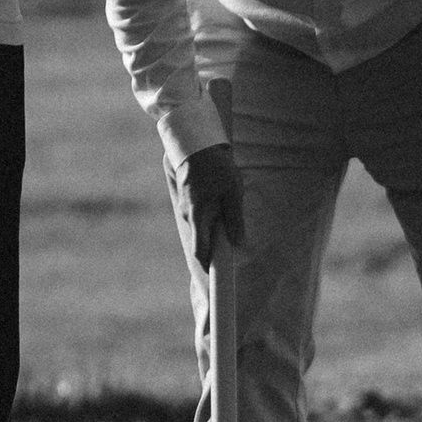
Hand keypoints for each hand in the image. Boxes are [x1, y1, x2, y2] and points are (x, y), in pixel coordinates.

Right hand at [179, 141, 246, 272]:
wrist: (196, 144)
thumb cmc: (217, 168)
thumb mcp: (233, 191)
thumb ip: (234, 218)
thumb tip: (237, 242)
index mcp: (198, 216)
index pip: (200, 251)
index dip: (208, 266)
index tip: (217, 277)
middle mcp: (187, 215)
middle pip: (202, 240)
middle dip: (215, 243)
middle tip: (232, 236)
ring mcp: (184, 207)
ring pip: (201, 225)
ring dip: (214, 224)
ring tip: (227, 204)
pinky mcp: (186, 199)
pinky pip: (199, 214)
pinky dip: (209, 213)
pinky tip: (218, 197)